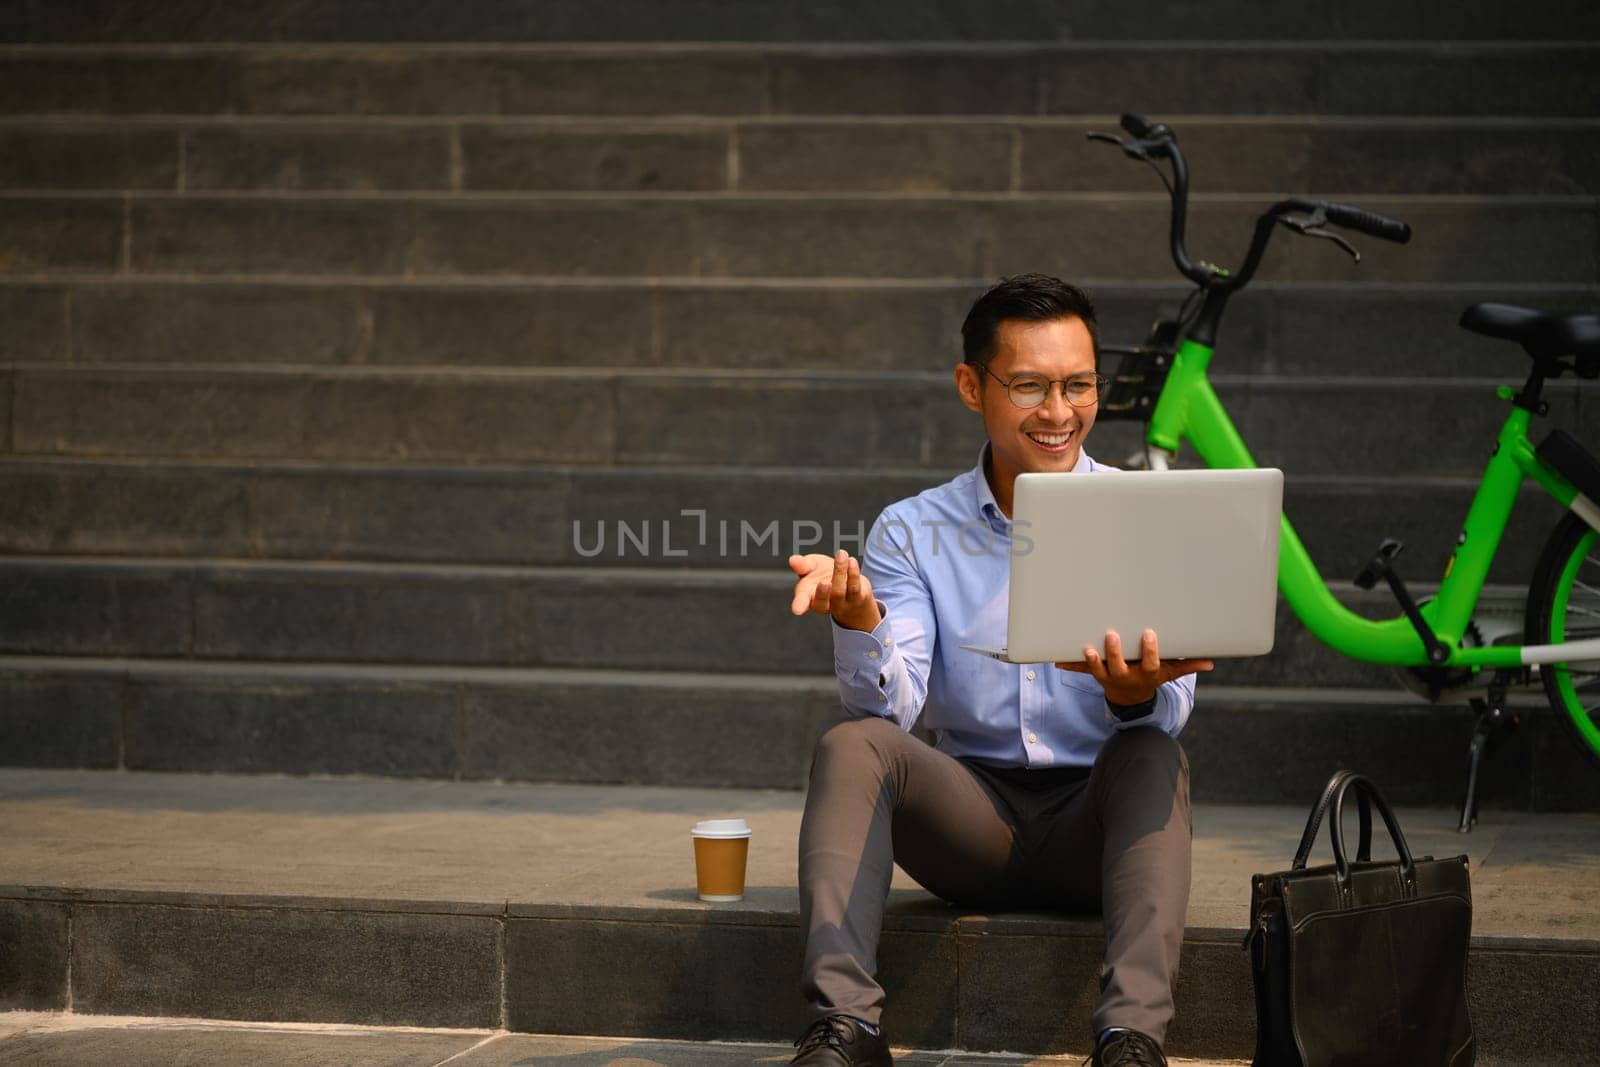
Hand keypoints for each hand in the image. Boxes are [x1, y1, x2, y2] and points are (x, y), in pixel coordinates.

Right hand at [788, 551, 882, 632]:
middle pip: (822, 600)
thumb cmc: (824, 576)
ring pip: (839, 591)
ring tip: (841, 554)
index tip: (797, 610)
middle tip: (825, 582)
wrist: (849, 586)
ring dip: (839, 572)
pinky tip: (851, 561)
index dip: (799, 605)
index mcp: (808, 596)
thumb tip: (793, 560)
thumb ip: (802, 565)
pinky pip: (854, 586)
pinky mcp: (858, 597)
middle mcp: (825, 602)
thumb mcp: (811, 568)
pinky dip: (853, 573)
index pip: (803, 602)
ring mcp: (842, 603)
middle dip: (822, 592)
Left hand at [1054, 628, 1212, 705]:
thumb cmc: (1151, 677)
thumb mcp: (1170, 673)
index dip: (1150, 652)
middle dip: (1115, 653)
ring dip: (1091, 661)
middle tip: (1112, 636)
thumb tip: (1210, 663)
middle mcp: (1126, 676)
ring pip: (1099, 670)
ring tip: (1086, 648)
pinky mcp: (1095, 673)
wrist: (1130, 697)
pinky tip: (1056, 659)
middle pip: (1120, 667)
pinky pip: (1082, 670)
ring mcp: (1109, 676)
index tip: (1149, 633)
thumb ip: (1187, 665)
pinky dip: (1070, 664)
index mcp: (1146, 674)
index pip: (1150, 664)